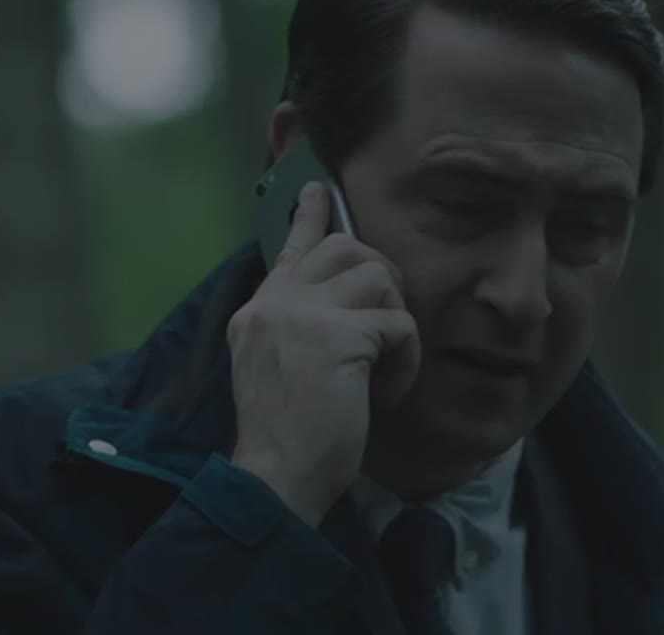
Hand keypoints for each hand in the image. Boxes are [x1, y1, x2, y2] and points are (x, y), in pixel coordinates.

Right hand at [227, 181, 420, 526]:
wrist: (275, 474)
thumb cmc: (284, 436)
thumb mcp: (275, 368)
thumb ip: (294, 328)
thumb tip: (340, 304)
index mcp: (257, 311)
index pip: (290, 249)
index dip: (311, 217)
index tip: (319, 189)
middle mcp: (275, 302)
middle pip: (343, 247)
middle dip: (380, 273)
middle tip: (389, 317)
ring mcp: (303, 314)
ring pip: (377, 275)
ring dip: (396, 320)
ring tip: (385, 365)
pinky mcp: (339, 336)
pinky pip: (399, 325)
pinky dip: (405, 360)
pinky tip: (388, 392)